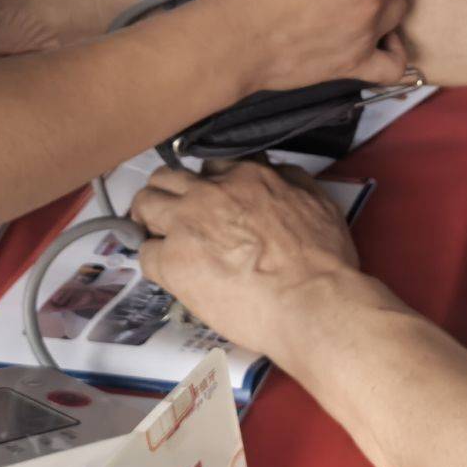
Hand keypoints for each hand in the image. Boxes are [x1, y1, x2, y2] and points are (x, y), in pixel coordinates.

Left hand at [130, 161, 366, 367]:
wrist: (310, 299)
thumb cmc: (322, 260)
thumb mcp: (319, 203)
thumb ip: (292, 182)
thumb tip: (278, 175)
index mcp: (246, 177)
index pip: (209, 166)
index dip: (205, 184)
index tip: (205, 198)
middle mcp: (210, 193)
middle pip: (167, 178)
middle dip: (165, 193)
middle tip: (167, 212)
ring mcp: (187, 225)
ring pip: (144, 204)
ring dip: (145, 218)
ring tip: (151, 235)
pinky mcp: (172, 262)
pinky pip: (145, 254)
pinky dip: (152, 262)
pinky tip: (164, 274)